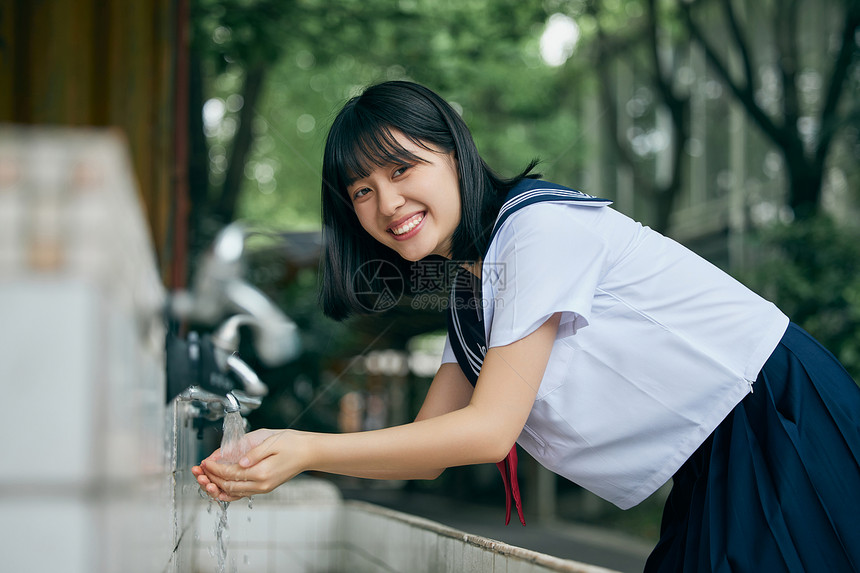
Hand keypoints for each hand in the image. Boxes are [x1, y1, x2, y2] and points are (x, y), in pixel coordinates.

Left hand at [192, 428, 306, 501]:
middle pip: (228, 486)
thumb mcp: (272, 441)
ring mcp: (263, 488)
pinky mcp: (264, 488)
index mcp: (262, 472)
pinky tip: (218, 489)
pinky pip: (241, 494)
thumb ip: (254, 453)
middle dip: (211, 478)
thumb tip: (238, 462)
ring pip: (233, 493)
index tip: (204, 461)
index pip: (230, 474)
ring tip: (203, 479)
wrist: (309, 452)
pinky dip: (227, 493)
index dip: (215, 468)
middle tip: (198, 470)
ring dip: (216, 486)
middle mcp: (261, 485)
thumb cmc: (292, 443)